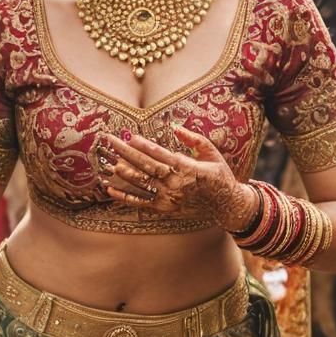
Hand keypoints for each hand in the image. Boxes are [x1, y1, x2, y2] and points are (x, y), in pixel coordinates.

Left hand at [98, 128, 257, 231]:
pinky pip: (141, 202)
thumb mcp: (212, 153)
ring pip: (141, 184)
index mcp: (188, 168)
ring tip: (109, 162)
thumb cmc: (219, 176)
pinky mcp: (165, 208)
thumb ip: (194, 140)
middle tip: (111, 141)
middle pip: (147, 167)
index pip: (161, 155)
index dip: (145, 146)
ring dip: (124, 173)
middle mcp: (176, 184)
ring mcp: (169, 198)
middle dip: (127, 153)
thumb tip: (176, 128)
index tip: (131, 137)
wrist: (227, 206)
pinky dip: (124, 197)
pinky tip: (110, 190)